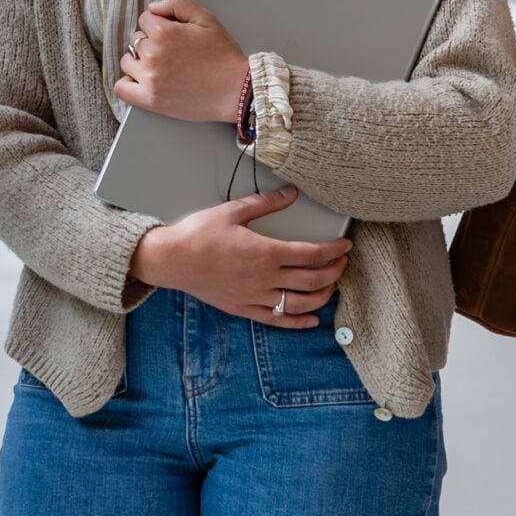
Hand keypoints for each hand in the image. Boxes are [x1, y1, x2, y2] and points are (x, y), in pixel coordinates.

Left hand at [113, 0, 250, 124]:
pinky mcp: (150, 99)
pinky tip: (142, 80)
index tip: (174, 34)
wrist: (235, 91)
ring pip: (127, 61)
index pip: (145, 19)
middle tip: (172, 51)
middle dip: (151, 41)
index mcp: (164, 33)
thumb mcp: (207, 19)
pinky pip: (122, 88)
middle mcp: (153, 54)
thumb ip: (179, 3)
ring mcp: (150, 78)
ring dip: (139, 60)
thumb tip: (155, 6)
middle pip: (136, 39)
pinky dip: (128, 83)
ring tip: (160, 66)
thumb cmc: (223, 56)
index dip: (160, 24)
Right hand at [128, 187, 352, 328]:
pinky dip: (298, 322)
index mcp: (265, 252)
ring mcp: (255, 297)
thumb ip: (266, 203)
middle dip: (334, 271)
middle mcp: (264, 278)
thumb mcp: (233, 211)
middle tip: (343, 262)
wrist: (171, 260)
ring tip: (332, 286)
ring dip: (322, 296)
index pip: (312, 254)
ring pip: (300, 304)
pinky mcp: (244, 308)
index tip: (345, 245)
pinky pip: (277, 320)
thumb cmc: (198, 235)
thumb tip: (291, 193)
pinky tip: (312, 320)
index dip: (333, 250)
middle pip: (312, 280)